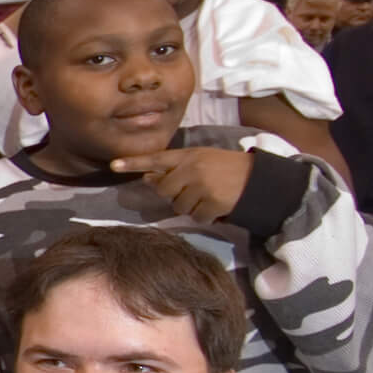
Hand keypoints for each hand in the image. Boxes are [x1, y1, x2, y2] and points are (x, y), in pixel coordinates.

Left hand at [110, 147, 252, 223]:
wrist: (259, 179)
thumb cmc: (225, 168)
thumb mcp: (201, 161)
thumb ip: (174, 169)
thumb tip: (147, 178)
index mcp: (188, 155)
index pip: (156, 158)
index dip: (134, 163)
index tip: (113, 165)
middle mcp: (193, 168)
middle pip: (164, 191)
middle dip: (174, 195)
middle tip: (193, 191)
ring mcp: (202, 186)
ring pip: (178, 206)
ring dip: (190, 207)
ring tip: (208, 196)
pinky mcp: (213, 202)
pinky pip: (196, 217)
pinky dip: (204, 216)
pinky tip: (216, 206)